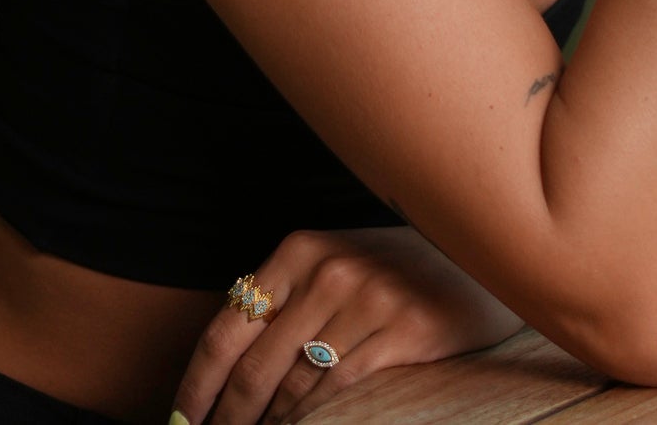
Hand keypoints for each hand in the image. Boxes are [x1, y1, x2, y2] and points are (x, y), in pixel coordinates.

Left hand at [170, 226, 524, 423]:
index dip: (196, 385)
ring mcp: (368, 298)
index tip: (180, 423)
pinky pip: (340, 391)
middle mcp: (329, 268)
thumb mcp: (333, 266)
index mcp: (300, 249)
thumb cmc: (393, 270)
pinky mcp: (404, 330)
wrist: (476, 257)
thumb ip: (285, 301)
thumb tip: (223, 370)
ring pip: (295, 385)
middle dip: (228, 419)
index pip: (228, 327)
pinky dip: (314, 421)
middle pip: (255, 366)